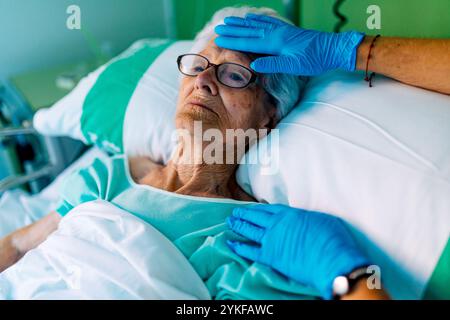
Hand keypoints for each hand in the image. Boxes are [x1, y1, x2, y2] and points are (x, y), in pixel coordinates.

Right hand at [215, 14, 364, 75]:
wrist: (333, 49)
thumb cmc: (315, 59)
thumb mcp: (295, 66)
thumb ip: (274, 65)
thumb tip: (255, 66)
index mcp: (276, 42)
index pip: (249, 41)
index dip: (233, 39)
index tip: (220, 38)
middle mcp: (276, 33)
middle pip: (250, 30)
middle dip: (233, 30)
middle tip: (218, 28)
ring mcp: (282, 30)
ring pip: (257, 25)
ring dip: (242, 23)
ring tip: (229, 20)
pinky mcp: (287, 30)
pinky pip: (267, 23)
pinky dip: (257, 20)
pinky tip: (251, 18)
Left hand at [226, 204, 368, 298]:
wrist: (331, 261)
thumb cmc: (332, 239)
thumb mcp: (323, 219)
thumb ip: (307, 218)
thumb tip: (302, 219)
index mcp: (290, 214)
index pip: (269, 209)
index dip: (259, 209)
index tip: (252, 208)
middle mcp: (277, 224)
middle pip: (255, 217)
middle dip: (244, 214)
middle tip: (235, 213)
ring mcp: (271, 240)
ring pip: (249, 230)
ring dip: (238, 226)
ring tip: (230, 223)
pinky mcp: (270, 257)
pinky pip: (249, 250)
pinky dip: (239, 246)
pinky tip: (230, 244)